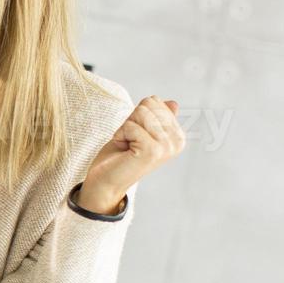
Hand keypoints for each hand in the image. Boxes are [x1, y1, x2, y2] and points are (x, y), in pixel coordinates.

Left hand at [79, 95, 185, 212]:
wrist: (106, 181)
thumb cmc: (121, 155)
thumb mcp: (140, 130)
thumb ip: (157, 118)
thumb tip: (173, 103)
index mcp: (177, 135)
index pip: (155, 101)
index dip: (137, 116)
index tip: (135, 135)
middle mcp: (177, 141)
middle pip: (149, 104)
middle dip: (132, 120)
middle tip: (130, 140)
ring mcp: (166, 147)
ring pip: (140, 112)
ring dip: (126, 128)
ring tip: (127, 145)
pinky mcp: (152, 151)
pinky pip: (131, 125)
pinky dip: (121, 135)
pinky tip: (124, 150)